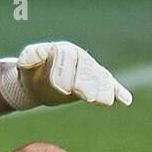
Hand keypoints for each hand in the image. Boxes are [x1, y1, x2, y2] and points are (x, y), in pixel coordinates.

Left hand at [0, 41, 131, 109]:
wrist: (39, 80)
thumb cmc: (32, 71)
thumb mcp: (25, 63)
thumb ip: (28, 58)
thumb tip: (26, 58)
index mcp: (61, 49)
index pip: (66, 57)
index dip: (65, 73)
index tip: (63, 90)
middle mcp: (79, 57)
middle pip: (86, 67)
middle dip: (87, 82)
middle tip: (85, 97)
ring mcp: (90, 68)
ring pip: (99, 76)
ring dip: (103, 89)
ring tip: (104, 101)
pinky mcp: (96, 81)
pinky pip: (109, 84)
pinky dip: (118, 91)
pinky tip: (125, 100)